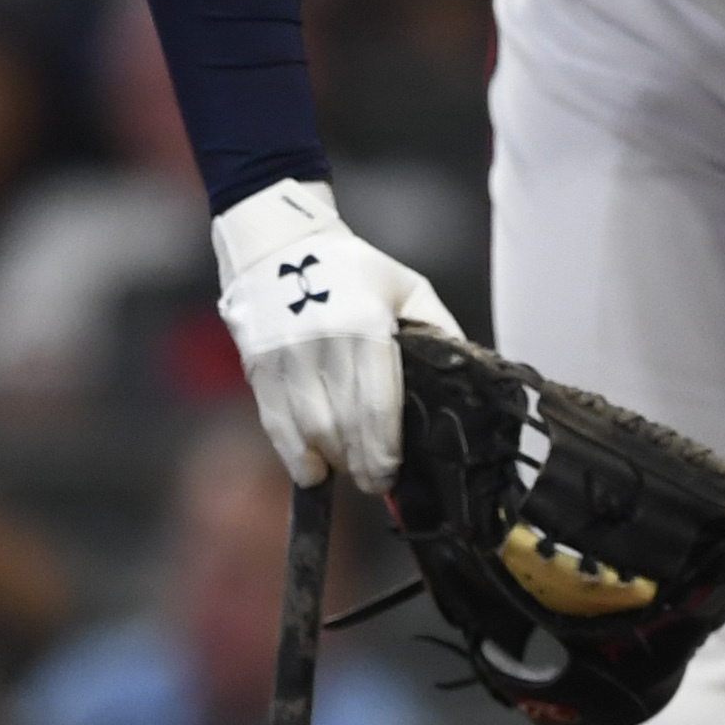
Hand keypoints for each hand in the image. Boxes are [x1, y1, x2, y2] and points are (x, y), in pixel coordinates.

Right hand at [213, 178, 462, 490]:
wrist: (278, 242)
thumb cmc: (352, 269)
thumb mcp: (407, 286)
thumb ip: (438, 327)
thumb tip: (466, 372)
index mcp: (365, 324)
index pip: (377, 403)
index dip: (384, 448)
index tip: (391, 473)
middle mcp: (322, 342)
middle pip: (342, 424)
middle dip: (361, 462)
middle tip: (376, 482)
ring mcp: (285, 355)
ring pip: (308, 428)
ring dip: (330, 460)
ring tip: (348, 471)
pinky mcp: (258, 365)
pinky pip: (274, 421)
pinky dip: (292, 453)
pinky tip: (310, 470)